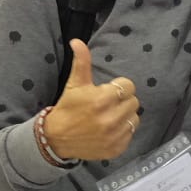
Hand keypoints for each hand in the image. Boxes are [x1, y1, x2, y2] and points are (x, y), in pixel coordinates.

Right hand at [41, 39, 138, 161]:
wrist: (56, 139)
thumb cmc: (68, 108)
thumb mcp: (75, 84)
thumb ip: (81, 62)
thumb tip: (77, 41)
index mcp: (101, 100)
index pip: (128, 87)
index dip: (118, 87)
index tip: (107, 92)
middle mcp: (110, 119)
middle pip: (134, 102)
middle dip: (122, 101)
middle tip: (107, 104)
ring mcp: (114, 135)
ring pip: (134, 118)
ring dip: (125, 116)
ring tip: (109, 116)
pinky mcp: (117, 148)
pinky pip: (131, 134)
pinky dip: (123, 131)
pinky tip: (109, 129)